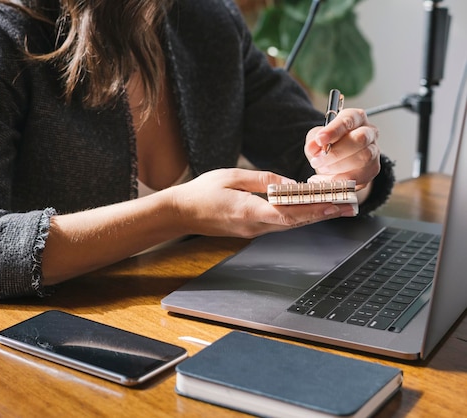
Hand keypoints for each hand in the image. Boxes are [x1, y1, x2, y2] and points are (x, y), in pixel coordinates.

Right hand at [168, 168, 357, 238]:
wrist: (181, 213)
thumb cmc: (202, 192)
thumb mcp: (231, 176)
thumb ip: (262, 179)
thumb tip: (289, 183)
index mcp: (248, 211)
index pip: (288, 213)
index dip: (314, 210)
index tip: (335, 204)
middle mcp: (253, 226)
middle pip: (295, 222)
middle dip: (323, 213)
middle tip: (348, 207)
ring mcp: (252, 231)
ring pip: (289, 224)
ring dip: (313, 216)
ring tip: (336, 208)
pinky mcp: (249, 230)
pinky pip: (279, 224)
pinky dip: (298, 217)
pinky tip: (310, 210)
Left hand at [304, 108, 379, 189]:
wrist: (335, 162)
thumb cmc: (329, 145)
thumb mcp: (317, 138)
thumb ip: (314, 141)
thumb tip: (313, 148)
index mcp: (356, 118)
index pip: (348, 120)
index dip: (333, 130)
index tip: (320, 139)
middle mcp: (369, 132)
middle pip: (360, 139)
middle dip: (335, 152)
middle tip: (317, 161)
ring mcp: (374, 151)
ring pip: (363, 158)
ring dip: (338, 166)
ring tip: (322, 169)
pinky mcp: (372, 169)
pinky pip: (361, 176)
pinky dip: (343, 179)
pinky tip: (331, 179)